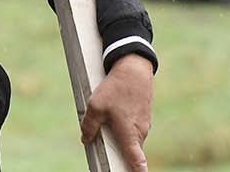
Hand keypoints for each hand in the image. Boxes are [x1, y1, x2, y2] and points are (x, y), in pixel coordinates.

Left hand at [80, 53, 153, 170]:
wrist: (133, 67)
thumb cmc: (116, 87)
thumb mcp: (95, 106)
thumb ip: (89, 126)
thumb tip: (85, 139)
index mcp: (130, 136)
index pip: (138, 162)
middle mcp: (140, 133)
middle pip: (131, 151)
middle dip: (121, 153)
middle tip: (107, 147)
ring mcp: (144, 124)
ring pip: (131, 137)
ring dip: (122, 135)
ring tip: (110, 120)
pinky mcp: (144, 115)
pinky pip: (133, 126)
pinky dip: (125, 124)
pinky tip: (117, 111)